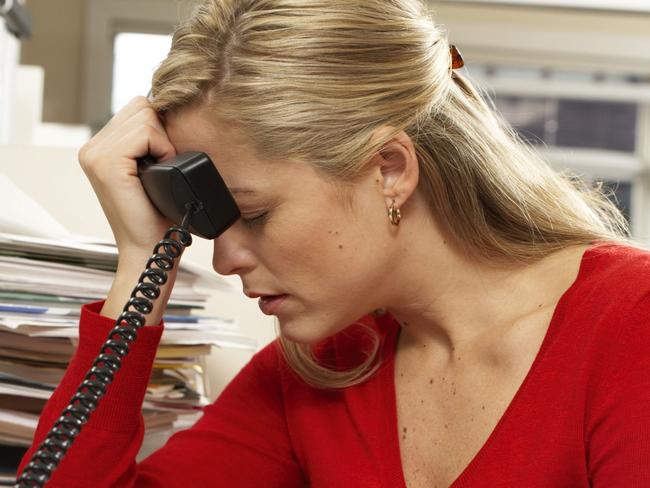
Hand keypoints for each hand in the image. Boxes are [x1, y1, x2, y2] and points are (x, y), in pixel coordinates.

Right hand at [79, 96, 177, 260]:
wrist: (152, 251)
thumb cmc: (159, 216)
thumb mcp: (152, 171)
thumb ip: (149, 141)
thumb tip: (169, 109)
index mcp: (100, 148)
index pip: (138, 109)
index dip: (160, 129)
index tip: (164, 160)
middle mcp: (92, 148)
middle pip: (141, 107)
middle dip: (162, 132)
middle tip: (163, 167)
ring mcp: (95, 154)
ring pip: (145, 115)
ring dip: (163, 142)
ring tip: (158, 172)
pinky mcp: (106, 163)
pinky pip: (146, 132)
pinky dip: (162, 149)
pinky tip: (158, 173)